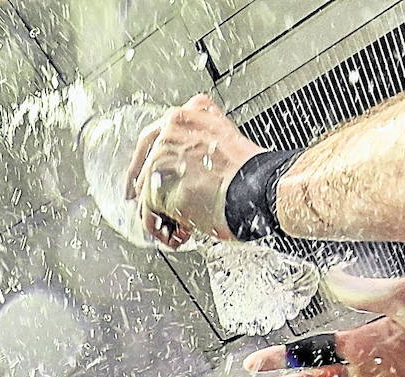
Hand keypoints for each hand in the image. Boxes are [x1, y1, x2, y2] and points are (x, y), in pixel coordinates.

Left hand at [125, 95, 267, 247]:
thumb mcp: (229, 143)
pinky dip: (158, 228)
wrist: (258, 188)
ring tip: (177, 229)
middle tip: (150, 209)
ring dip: (159, 213)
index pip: (159, 134)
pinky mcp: (157, 184)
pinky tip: (176, 235)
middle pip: (146, 158)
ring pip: (146, 188)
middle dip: (146, 187)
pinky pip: (148, 212)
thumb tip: (193, 170)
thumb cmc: (252, 175)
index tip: (146, 173)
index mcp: (192, 113)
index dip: (152, 158)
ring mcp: (161, 155)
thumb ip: (205, 147)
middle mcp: (172, 127)